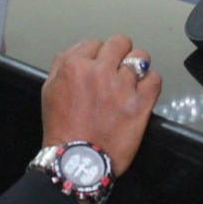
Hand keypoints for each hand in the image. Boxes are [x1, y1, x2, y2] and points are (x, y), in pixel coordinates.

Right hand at [40, 34, 161, 175]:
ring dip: (137, 66)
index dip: (98, 54)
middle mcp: (99, 71)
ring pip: (140, 57)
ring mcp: (121, 87)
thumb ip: (61, 64)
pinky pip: (154, 79)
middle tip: (119, 67)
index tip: (100, 64)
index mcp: (75, 65)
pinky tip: (143, 90)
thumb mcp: (49, 89)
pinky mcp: (140, 104)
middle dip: (120, 53)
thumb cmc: (62, 129)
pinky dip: (150, 82)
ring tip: (133, 78)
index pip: (95, 43)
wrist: (76, 161)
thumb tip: (78, 50)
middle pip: (120, 42)